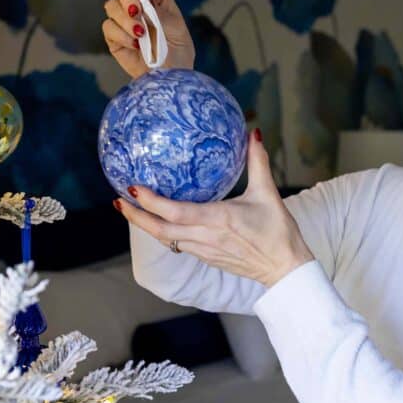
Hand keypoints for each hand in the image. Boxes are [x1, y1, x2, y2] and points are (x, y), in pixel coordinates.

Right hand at [102, 0, 195, 79]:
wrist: (168, 80)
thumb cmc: (178, 54)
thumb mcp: (177, 30)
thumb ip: (160, 12)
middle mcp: (138, 5)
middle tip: (138, 11)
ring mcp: (124, 21)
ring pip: (111, 5)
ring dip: (125, 19)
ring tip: (141, 34)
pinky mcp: (114, 38)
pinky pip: (108, 27)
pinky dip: (121, 35)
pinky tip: (135, 45)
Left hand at [114, 129, 314, 287]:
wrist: (285, 269)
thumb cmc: (278, 232)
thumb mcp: (268, 193)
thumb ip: (257, 161)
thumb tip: (252, 133)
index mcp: (218, 220)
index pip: (174, 212)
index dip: (150, 201)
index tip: (132, 188)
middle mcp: (205, 237)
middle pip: (159, 230)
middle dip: (135, 216)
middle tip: (117, 200)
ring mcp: (203, 250)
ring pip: (164, 239)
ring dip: (144, 225)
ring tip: (128, 208)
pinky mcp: (205, 257)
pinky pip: (176, 244)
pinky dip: (161, 232)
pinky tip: (155, 220)